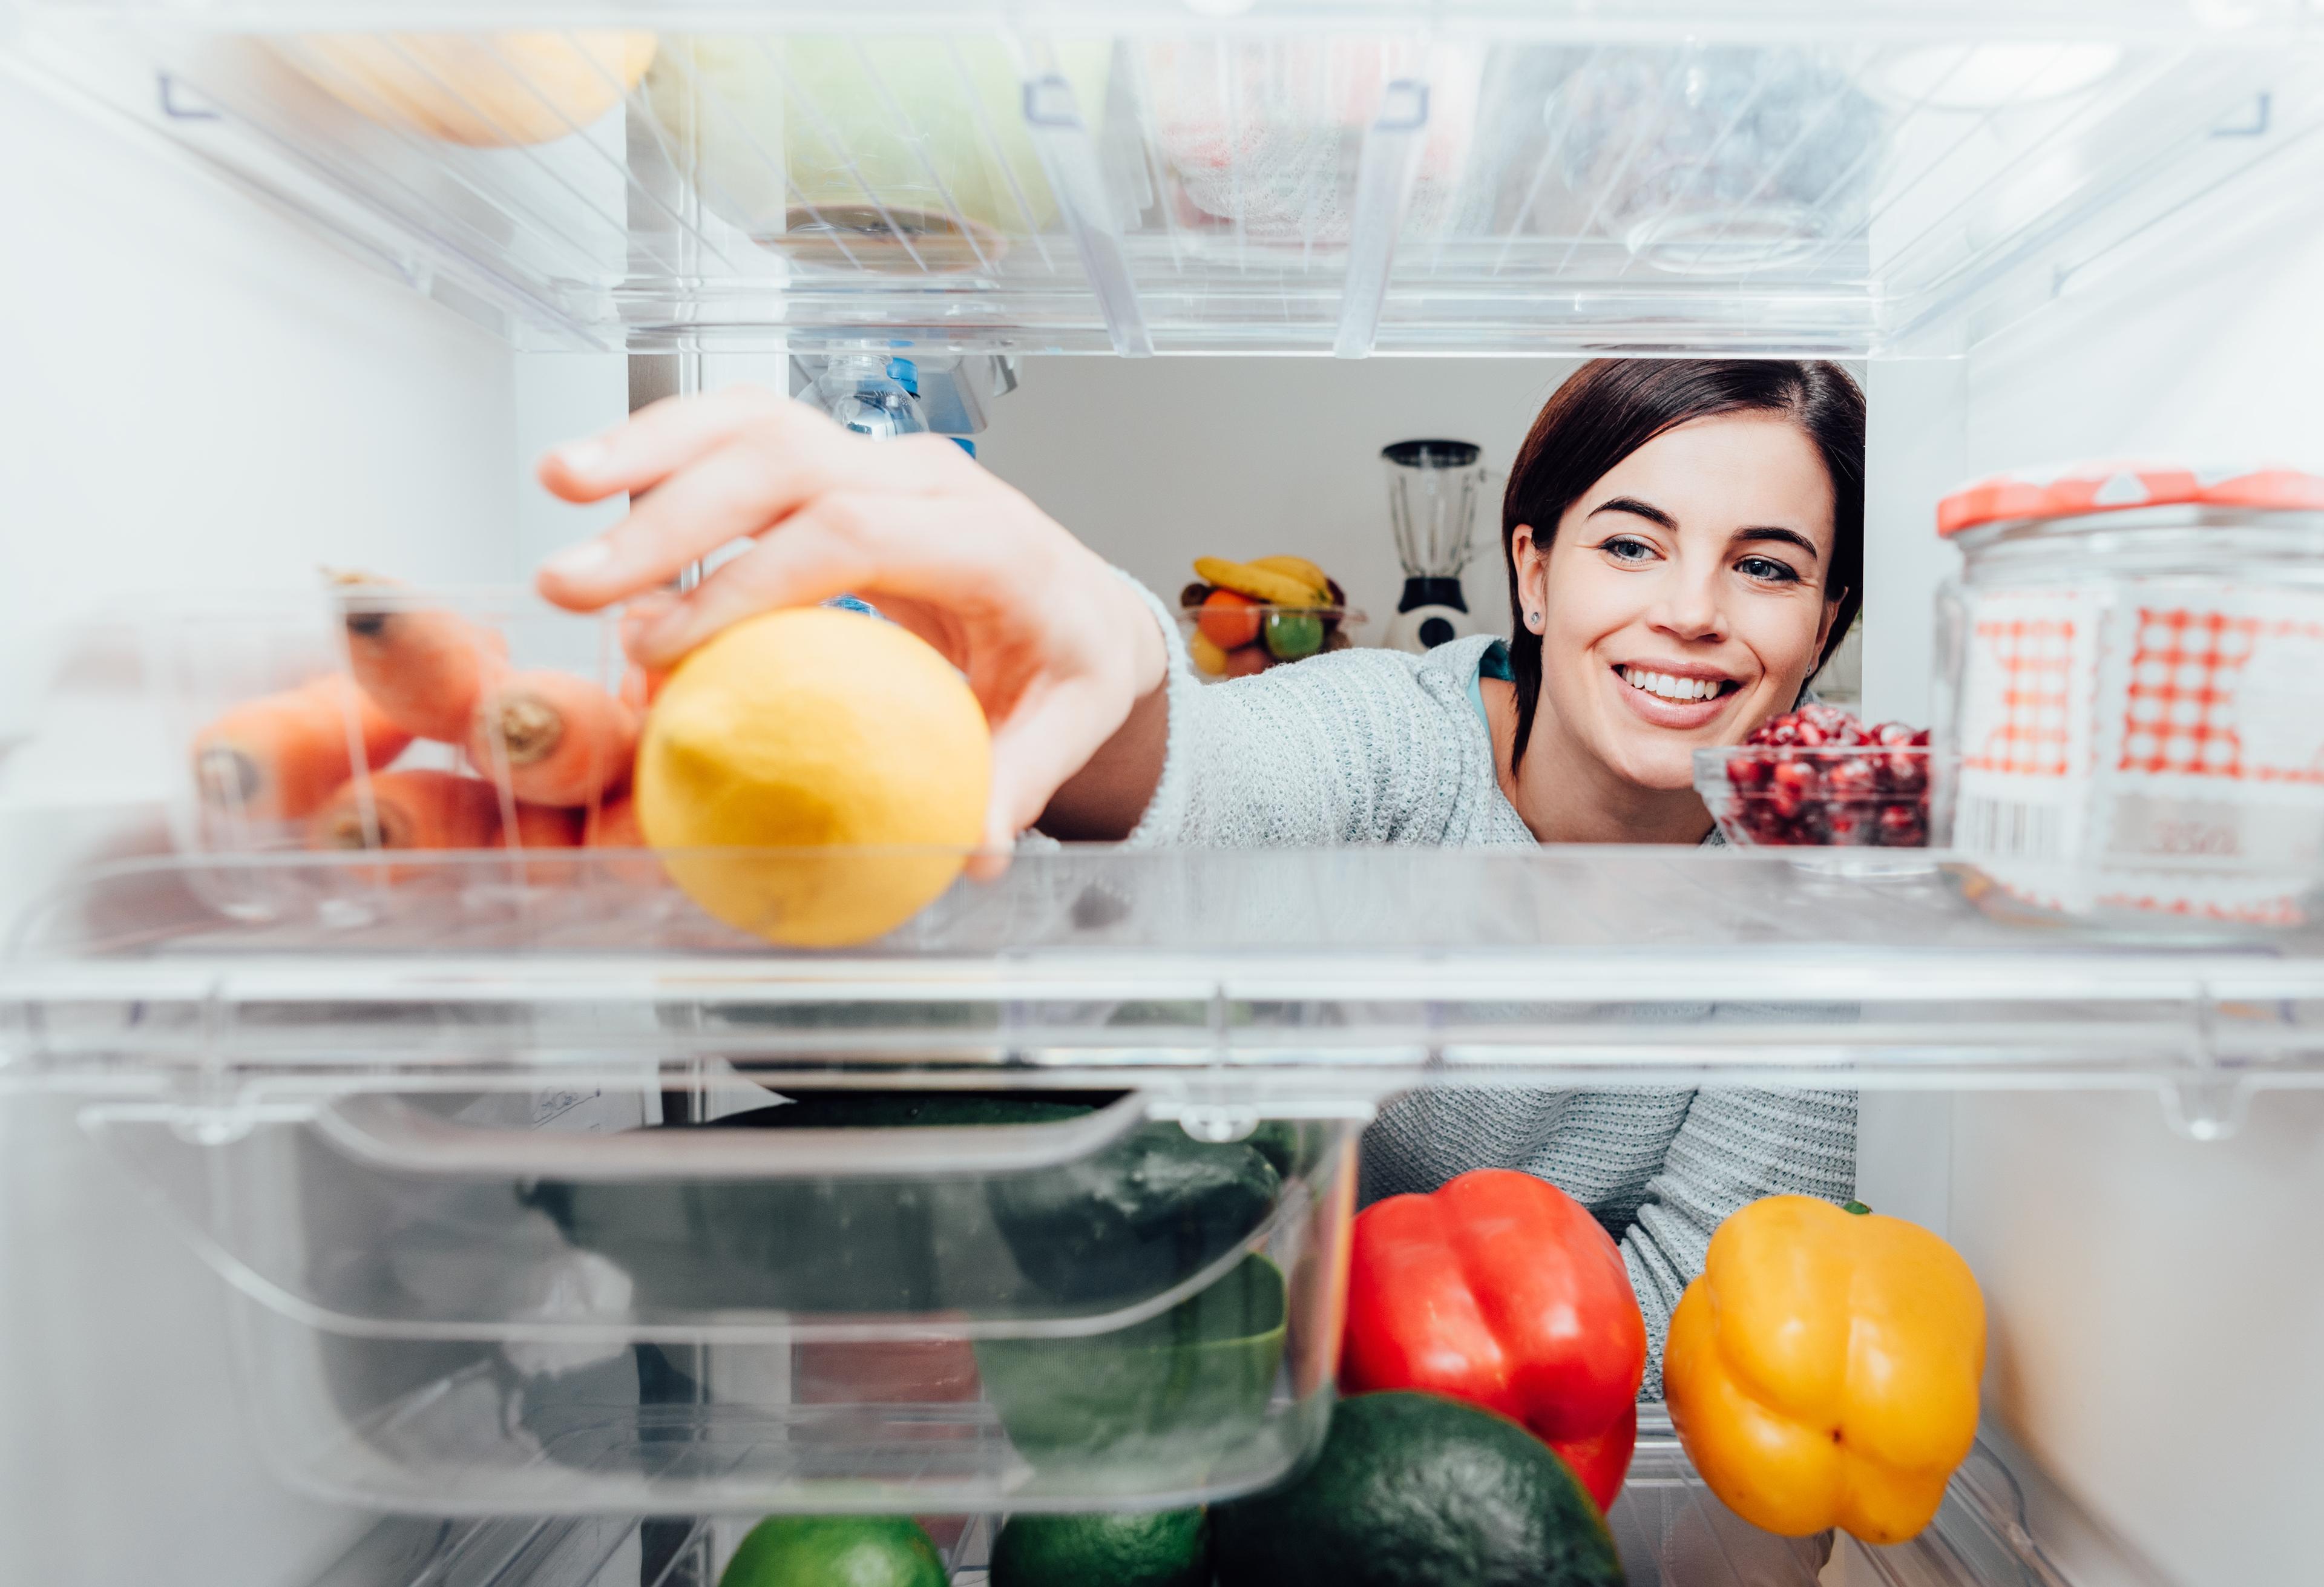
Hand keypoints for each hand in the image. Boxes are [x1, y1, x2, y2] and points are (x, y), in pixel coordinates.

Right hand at [536, 386, 1168, 855]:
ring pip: (756, 421)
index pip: (854, 533)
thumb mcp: (1068, 725)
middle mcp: (930, 478)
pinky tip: (590, 479)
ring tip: (556, 484)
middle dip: (671, 515)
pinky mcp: (839, 461)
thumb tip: (972, 849)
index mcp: (990, 540)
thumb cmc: (1067, 663)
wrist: (1082, 604)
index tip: (666, 647)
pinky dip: (665, 447)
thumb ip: (1017, 781)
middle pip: (787, 461)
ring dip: (649, 448)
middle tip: (575, 584)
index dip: (751, 582)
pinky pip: (744, 433)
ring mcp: (879, 458)